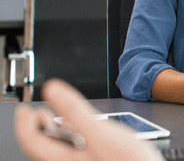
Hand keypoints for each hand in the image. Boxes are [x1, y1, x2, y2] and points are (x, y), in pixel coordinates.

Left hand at [14, 79, 161, 160]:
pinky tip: (80, 133)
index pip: (32, 141)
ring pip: (60, 149)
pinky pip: (75, 151)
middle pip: (44, 146)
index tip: (24, 109)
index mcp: (64, 158)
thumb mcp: (99, 133)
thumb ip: (74, 110)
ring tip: (53, 119)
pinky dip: (72, 138)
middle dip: (38, 127)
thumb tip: (52, 89)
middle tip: (34, 112)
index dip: (24, 123)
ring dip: (55, 132)